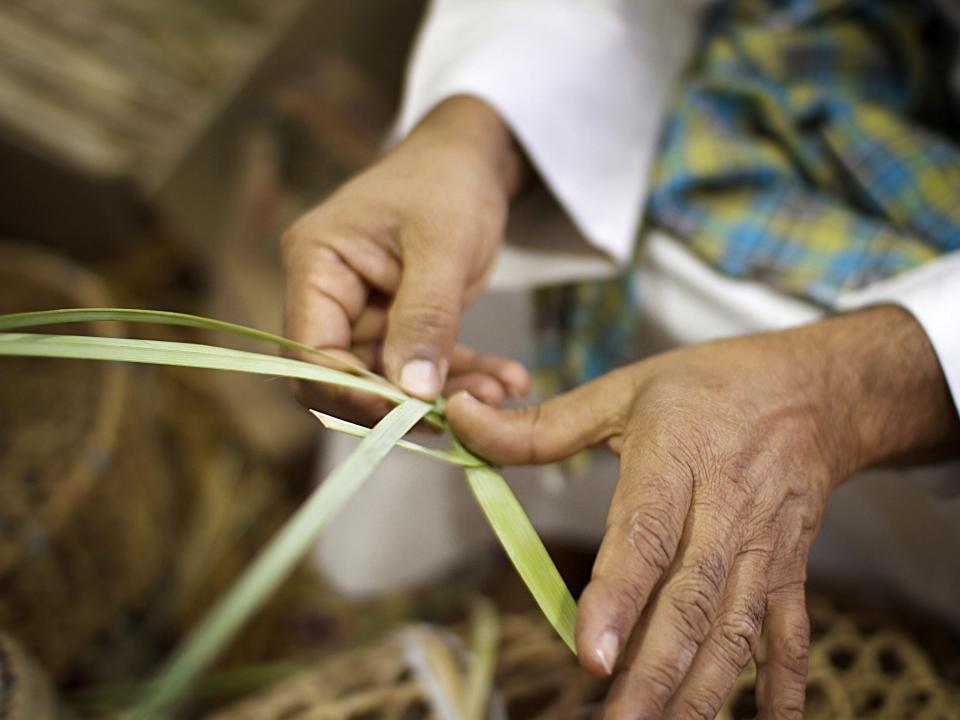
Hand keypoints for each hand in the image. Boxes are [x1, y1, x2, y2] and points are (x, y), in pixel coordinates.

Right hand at [281, 96, 529, 420]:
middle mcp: (327, 295)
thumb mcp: (442, 246)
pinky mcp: (395, 324)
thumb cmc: (446, 182)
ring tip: (502, 390)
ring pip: (390, 380)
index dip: (353, 393)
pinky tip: (505, 380)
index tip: (411, 414)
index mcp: (316, 265)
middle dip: (407, 402)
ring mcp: (361, 313)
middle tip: (472, 409)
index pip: (310, 353)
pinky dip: (461, 377)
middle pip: (346, 377)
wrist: (470, 161)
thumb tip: (412, 395)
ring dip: (447, 394)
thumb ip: (425, 319)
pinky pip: (420, 367)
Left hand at [447, 306, 958, 717]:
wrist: (814, 389)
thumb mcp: (623, 391)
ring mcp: (764, 544)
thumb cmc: (709, 385)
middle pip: (691, 599)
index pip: (645, 534)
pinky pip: (790, 632)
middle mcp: (725, 509)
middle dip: (656, 670)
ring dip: (704, 689)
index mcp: (677, 460)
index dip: (619, 597)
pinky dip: (782, 685)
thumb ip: (540, 423)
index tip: (592, 655)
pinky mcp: (790, 566)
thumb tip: (462, 420)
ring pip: (736, 628)